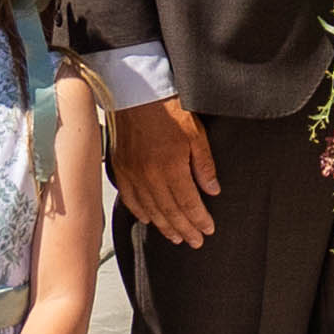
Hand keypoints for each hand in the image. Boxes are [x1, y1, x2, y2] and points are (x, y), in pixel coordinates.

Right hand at [110, 99, 219, 250]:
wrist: (136, 91)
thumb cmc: (168, 108)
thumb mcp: (195, 133)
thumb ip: (204, 164)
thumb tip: (213, 190)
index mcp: (171, 167)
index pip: (188, 203)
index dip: (199, 220)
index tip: (208, 230)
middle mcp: (150, 176)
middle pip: (170, 212)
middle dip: (185, 229)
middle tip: (195, 242)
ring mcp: (133, 173)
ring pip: (150, 209)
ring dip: (164, 226)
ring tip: (176, 238)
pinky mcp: (120, 168)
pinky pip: (130, 198)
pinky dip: (140, 212)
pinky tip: (148, 220)